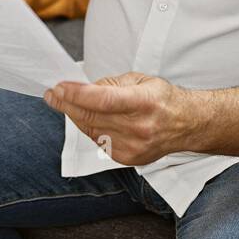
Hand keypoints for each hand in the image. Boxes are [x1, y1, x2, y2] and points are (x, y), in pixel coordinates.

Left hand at [43, 72, 202, 165]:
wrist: (185, 125)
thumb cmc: (162, 99)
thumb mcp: (140, 80)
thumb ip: (110, 84)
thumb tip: (82, 88)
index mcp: (145, 102)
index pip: (103, 100)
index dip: (77, 94)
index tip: (59, 88)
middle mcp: (139, 128)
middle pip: (92, 116)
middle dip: (66, 104)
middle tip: (52, 94)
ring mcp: (133, 147)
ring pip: (90, 130)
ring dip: (74, 115)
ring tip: (65, 101)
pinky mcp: (127, 158)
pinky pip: (97, 141)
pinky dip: (88, 127)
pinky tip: (87, 117)